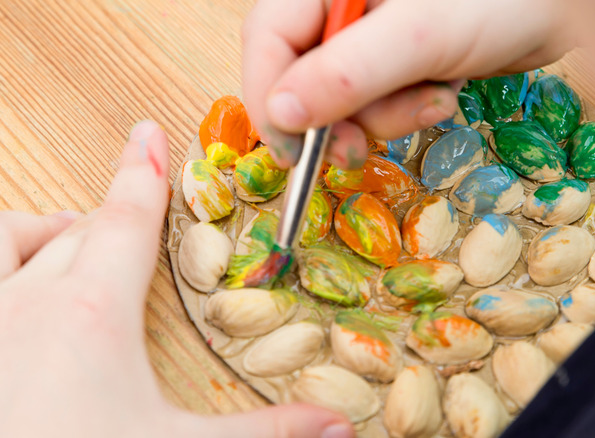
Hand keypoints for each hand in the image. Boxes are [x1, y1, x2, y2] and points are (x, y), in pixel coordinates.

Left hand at [0, 121, 353, 437]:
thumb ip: (264, 432)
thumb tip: (338, 428)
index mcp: (92, 313)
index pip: (126, 220)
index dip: (144, 173)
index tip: (149, 134)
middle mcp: (25, 301)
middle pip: (77, 229)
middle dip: (111, 214)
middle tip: (137, 215)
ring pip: (8, 237)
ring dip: (40, 231)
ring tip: (66, 246)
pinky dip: (5, 258)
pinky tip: (20, 292)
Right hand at [242, 0, 573, 168]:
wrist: (562, 3)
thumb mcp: (418, 36)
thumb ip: (345, 74)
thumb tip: (280, 115)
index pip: (268, 38)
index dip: (269, 97)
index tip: (289, 153)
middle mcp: (343, 5)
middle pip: (301, 73)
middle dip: (335, 117)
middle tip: (354, 153)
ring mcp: (373, 33)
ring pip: (345, 96)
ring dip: (386, 115)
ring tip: (433, 99)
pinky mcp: (403, 57)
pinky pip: (383, 99)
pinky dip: (409, 110)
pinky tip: (443, 92)